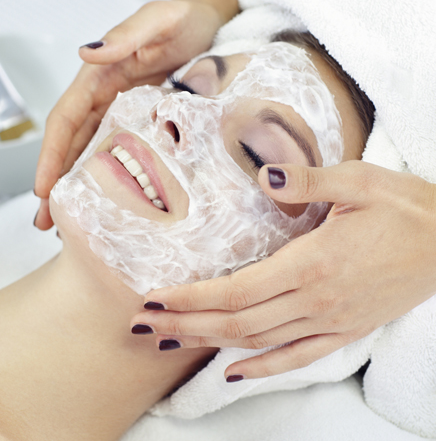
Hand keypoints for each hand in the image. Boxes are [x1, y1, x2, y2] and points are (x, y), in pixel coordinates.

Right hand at [34, 0, 222, 229]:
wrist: (210, 26)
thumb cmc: (183, 20)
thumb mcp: (158, 20)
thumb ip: (126, 35)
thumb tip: (87, 52)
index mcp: (99, 77)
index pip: (66, 119)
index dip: (51, 155)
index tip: (42, 190)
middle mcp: (105, 98)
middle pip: (71, 145)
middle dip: (56, 182)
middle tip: (46, 223)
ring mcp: (123, 113)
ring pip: (91, 154)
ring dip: (77, 187)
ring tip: (67, 226)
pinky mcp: (143, 124)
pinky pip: (120, 153)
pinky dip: (108, 179)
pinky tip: (108, 203)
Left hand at [131, 161, 435, 379]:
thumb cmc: (404, 207)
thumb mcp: (358, 181)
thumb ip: (308, 181)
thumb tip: (265, 177)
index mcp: (314, 262)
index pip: (237, 289)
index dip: (192, 296)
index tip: (156, 298)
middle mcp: (317, 299)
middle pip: (237, 320)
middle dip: (186, 323)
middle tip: (144, 326)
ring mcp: (332, 320)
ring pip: (259, 342)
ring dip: (211, 343)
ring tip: (172, 342)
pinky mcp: (346, 329)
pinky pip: (298, 358)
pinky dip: (263, 368)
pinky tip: (234, 372)